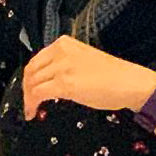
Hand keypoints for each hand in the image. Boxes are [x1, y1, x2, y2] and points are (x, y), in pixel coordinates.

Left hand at [22, 36, 155, 119]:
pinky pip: (38, 93)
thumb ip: (65, 64)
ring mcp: (62, 66)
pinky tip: (33, 113)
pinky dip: (31, 104)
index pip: (36, 60)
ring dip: (28, 99)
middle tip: (29, 103)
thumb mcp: (83, 60)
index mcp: (64, 43)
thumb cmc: (112, 75)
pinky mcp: (64, 83)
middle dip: (26, 89)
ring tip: (31, 110)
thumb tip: (49, 80)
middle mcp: (60, 51)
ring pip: (32, 82)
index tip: (30, 91)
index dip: (29, 78)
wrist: (129, 82)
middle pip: (31, 70)